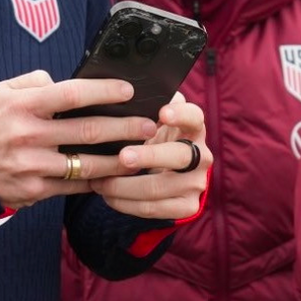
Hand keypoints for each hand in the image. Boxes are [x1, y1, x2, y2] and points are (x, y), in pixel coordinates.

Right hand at [0, 71, 157, 209]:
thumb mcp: (0, 93)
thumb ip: (34, 82)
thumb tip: (64, 80)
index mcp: (23, 106)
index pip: (71, 94)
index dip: (103, 91)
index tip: (128, 90)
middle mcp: (29, 135)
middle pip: (87, 131)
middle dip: (124, 128)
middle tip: (149, 125)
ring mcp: (32, 166)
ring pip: (86, 164)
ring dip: (119, 160)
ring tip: (142, 154)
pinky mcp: (35, 191)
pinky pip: (74, 186)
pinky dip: (97, 181)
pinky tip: (116, 175)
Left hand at [90, 94, 211, 219]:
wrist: (168, 172)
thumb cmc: (152, 137)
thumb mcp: (153, 119)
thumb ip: (144, 106)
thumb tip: (117, 91)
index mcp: (193, 127)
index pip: (194, 116)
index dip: (180, 114)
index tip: (162, 113)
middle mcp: (201, 155)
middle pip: (179, 156)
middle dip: (148, 157)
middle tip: (123, 156)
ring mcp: (197, 183)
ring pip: (158, 188)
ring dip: (123, 186)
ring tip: (99, 181)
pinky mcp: (188, 206)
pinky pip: (153, 209)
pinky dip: (126, 204)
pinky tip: (109, 196)